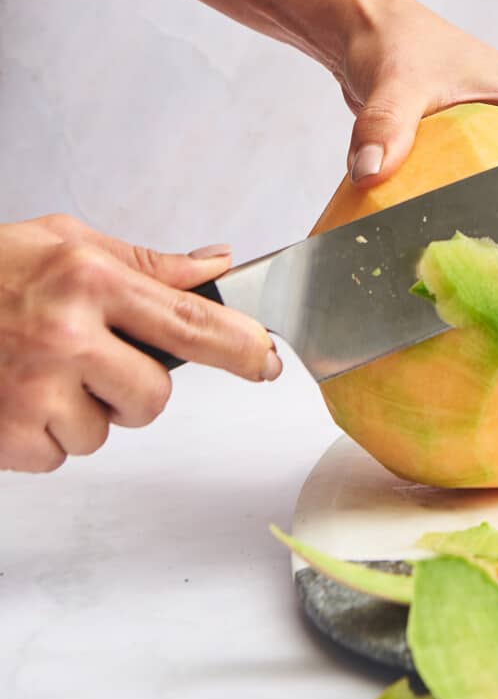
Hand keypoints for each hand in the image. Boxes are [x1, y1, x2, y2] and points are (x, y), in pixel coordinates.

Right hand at [0, 214, 280, 472]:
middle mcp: (65, 334)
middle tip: (91, 361)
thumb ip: (146, 264)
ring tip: (38, 373)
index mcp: (89, 281)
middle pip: (155, 397)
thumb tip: (216, 265)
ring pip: (108, 431)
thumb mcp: (63, 243)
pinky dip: (43, 437)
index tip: (269, 363)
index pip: (192, 323)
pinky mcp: (6, 434)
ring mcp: (33, 388)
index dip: (243, 349)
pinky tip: (15, 398)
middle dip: (135, 389)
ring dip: (83, 412)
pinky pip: (60, 456)